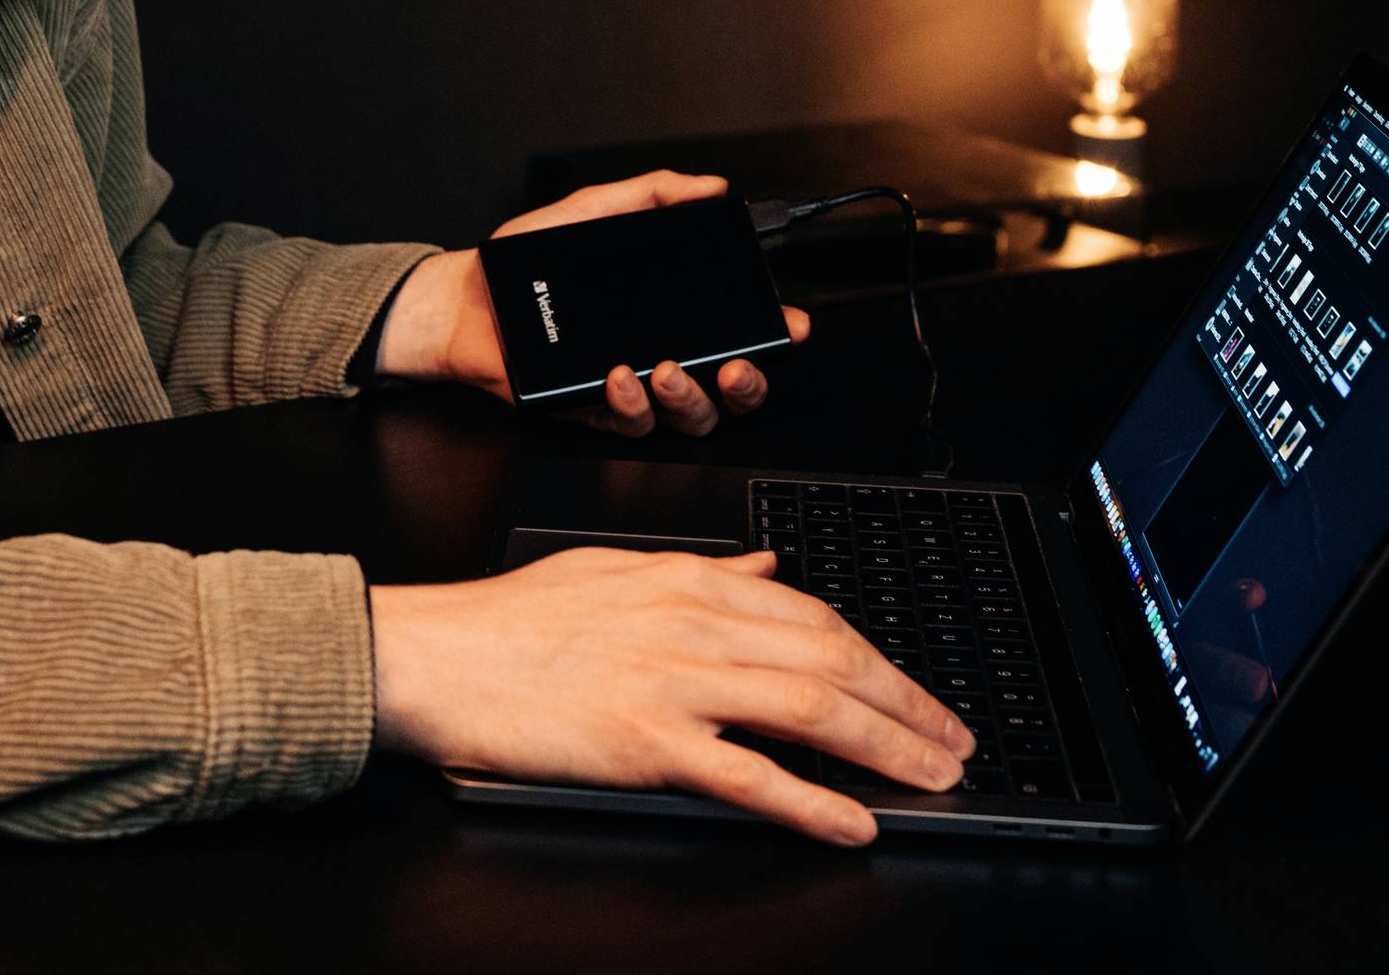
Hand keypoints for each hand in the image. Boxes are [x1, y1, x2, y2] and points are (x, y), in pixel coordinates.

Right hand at [370, 545, 972, 843]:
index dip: (880, 655)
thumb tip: (770, 567)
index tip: (916, 689)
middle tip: (955, 740)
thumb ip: (701, 570)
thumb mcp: (613, 568)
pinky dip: (812, 802)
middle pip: (832, 658)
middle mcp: (689, 622)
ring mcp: (670, 681)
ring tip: (932, 778)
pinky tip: (852, 821)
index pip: (812, 611)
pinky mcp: (644, 742)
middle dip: (908, 703)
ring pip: (810, 708)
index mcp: (685, 578)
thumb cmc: (508, 623)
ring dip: (887, 748)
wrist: (433, 657)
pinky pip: (748, 774)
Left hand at [377, 170, 811, 435]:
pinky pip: (631, 426)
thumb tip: (710, 187)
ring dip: (688, 396)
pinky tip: (620, 377)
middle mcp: (659, 354)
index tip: (788, 324)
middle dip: (747, 384)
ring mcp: (631, 389)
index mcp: (670, 312)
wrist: (466, 298)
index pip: (737, 330)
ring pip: (688, 418)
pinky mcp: (594, 413)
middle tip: (736, 366)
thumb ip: (655, 194)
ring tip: (666, 367)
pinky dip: (633, 405)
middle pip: (728, 390)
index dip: (771, 335)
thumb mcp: (597, 212)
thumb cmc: (526, 261)